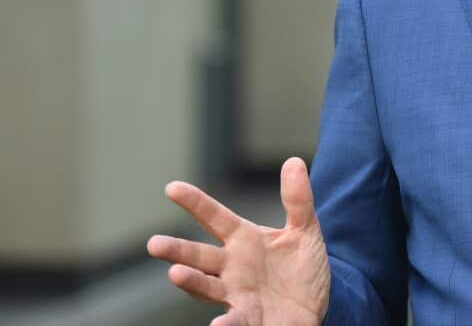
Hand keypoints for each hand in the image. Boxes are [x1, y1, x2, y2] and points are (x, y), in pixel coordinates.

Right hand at [147, 157, 329, 325]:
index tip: (172, 187)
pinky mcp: (247, 319)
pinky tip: (218, 325)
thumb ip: (298, 200)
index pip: (214, 217)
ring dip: (190, 282)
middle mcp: (232, 267)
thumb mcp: (305, 231)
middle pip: (199, 256)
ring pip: (205, 288)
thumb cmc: (302, 268)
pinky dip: (224, 324)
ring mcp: (236, 294)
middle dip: (177, 251)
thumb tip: (294, 161)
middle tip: (154, 244)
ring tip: (176, 274)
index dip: (195, 203)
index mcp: (243, 239)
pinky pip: (233, 321)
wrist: (317, 305)